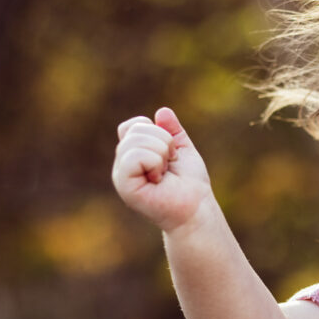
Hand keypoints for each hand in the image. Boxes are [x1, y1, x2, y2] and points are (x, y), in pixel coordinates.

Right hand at [112, 107, 212, 232]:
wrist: (197, 208)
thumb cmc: (191, 184)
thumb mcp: (183, 150)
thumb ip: (172, 131)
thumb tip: (162, 110)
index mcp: (133, 154)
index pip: (134, 125)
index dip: (157, 131)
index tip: (171, 152)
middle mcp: (123, 163)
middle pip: (137, 129)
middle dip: (164, 142)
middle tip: (170, 165)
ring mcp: (121, 174)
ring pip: (136, 141)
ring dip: (161, 153)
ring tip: (165, 173)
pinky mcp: (124, 185)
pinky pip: (134, 156)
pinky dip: (154, 162)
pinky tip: (158, 178)